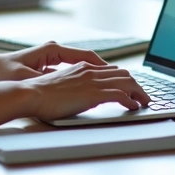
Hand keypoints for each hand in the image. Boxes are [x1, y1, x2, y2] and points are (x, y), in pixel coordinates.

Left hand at [0, 41, 107, 81]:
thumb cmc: (3, 72)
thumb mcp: (25, 78)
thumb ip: (45, 81)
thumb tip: (62, 85)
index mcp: (52, 50)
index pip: (85, 56)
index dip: (102, 66)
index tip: (117, 75)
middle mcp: (54, 51)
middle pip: (86, 59)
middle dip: (104, 70)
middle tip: (122, 80)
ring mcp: (50, 58)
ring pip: (80, 65)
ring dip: (94, 74)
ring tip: (111, 84)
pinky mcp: (46, 66)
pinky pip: (70, 71)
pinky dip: (82, 78)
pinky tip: (88, 88)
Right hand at [21, 62, 151, 120]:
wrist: (30, 94)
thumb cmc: (39, 94)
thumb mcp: (60, 85)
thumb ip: (74, 86)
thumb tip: (82, 94)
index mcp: (81, 67)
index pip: (110, 69)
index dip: (123, 78)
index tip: (130, 87)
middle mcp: (89, 70)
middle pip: (123, 73)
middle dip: (136, 84)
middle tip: (142, 95)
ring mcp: (92, 81)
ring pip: (126, 81)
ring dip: (139, 92)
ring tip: (144, 102)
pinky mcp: (93, 93)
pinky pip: (120, 94)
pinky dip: (131, 100)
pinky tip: (134, 107)